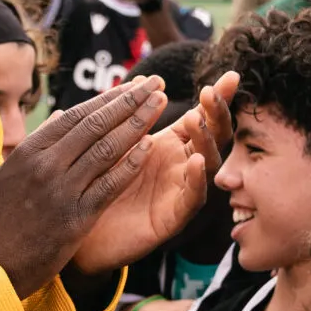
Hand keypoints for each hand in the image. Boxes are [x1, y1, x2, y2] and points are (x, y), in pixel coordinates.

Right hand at [0, 77, 167, 296]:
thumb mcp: (8, 175)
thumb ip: (37, 148)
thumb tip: (61, 119)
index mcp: (29, 151)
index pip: (76, 116)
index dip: (108, 98)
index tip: (132, 85)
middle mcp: (45, 165)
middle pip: (95, 124)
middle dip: (129, 101)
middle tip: (155, 82)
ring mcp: (61, 190)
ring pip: (107, 148)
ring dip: (137, 123)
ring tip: (160, 103)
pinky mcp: (75, 218)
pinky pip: (109, 185)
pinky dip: (131, 164)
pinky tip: (150, 146)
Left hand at [72, 73, 238, 273]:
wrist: (80, 235)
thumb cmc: (95, 186)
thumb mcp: (110, 145)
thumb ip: (125, 118)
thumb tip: (138, 80)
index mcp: (168, 146)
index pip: (200, 118)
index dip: (217, 99)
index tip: (229, 75)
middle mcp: (180, 167)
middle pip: (213, 137)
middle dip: (217, 114)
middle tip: (212, 92)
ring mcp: (179, 192)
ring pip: (208, 164)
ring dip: (205, 140)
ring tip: (196, 120)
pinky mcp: (172, 219)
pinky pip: (192, 199)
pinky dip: (197, 180)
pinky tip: (196, 161)